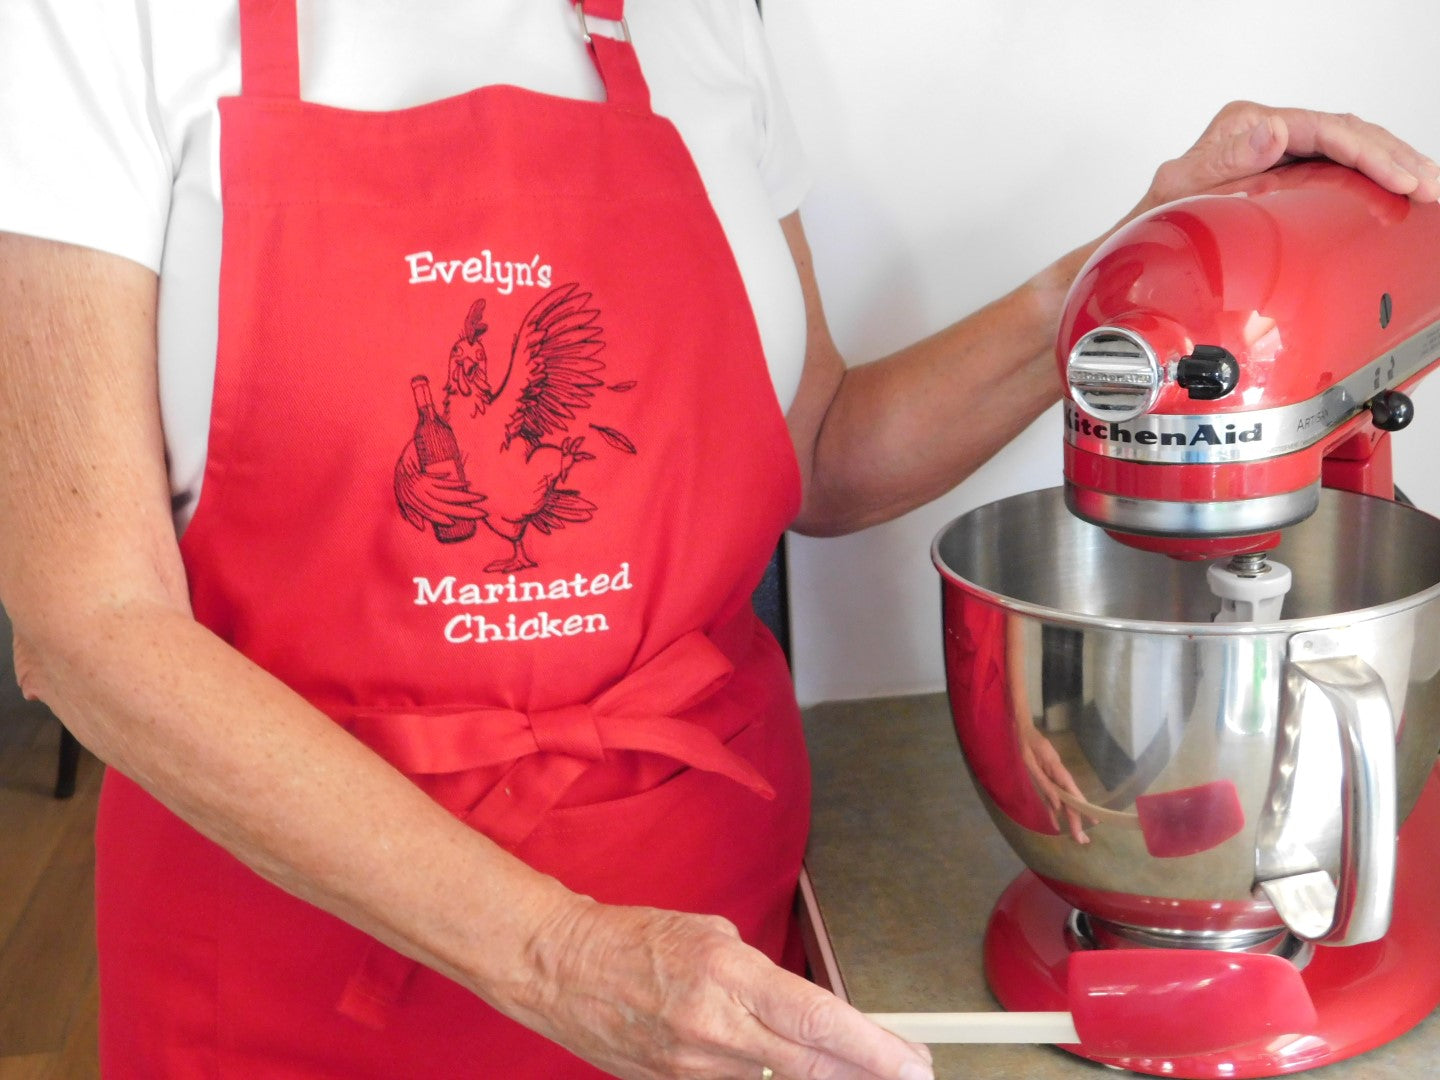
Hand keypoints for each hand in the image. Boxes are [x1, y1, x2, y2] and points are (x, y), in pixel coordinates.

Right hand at [511, 898, 934, 1079]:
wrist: (562, 968)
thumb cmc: (635, 939)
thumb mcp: (712, 934)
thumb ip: (761, 977)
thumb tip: (802, 1012)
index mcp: (729, 974)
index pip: (818, 1021)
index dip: (873, 1048)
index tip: (911, 1062)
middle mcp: (716, 1027)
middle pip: (811, 1067)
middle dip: (868, 1076)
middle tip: (911, 1076)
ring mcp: (695, 1068)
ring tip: (857, 1072)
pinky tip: (790, 1072)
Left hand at [1017, 723, 1093, 844]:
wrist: (1022, 729)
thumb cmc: (1025, 743)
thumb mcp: (1030, 761)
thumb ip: (1044, 782)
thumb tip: (1057, 803)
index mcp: (1057, 769)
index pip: (1073, 792)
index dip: (1082, 807)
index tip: (1093, 821)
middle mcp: (1058, 775)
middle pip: (1070, 800)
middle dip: (1077, 819)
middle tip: (1083, 840)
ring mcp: (1053, 778)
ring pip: (1064, 801)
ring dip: (1070, 818)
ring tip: (1077, 837)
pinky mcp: (1046, 779)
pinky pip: (1051, 797)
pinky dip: (1054, 811)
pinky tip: (1056, 824)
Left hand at [1137, 100, 1439, 214]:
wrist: (1143, 237)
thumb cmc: (1158, 214)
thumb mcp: (1183, 187)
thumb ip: (1225, 160)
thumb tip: (1270, 131)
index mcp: (1248, 126)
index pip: (1325, 131)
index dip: (1368, 153)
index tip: (1399, 176)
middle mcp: (1268, 131)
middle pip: (1348, 134)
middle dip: (1396, 158)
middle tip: (1432, 186)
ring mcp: (1280, 150)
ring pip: (1352, 149)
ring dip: (1395, 167)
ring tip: (1431, 189)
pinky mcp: (1288, 170)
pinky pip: (1341, 167)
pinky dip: (1375, 178)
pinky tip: (1400, 192)